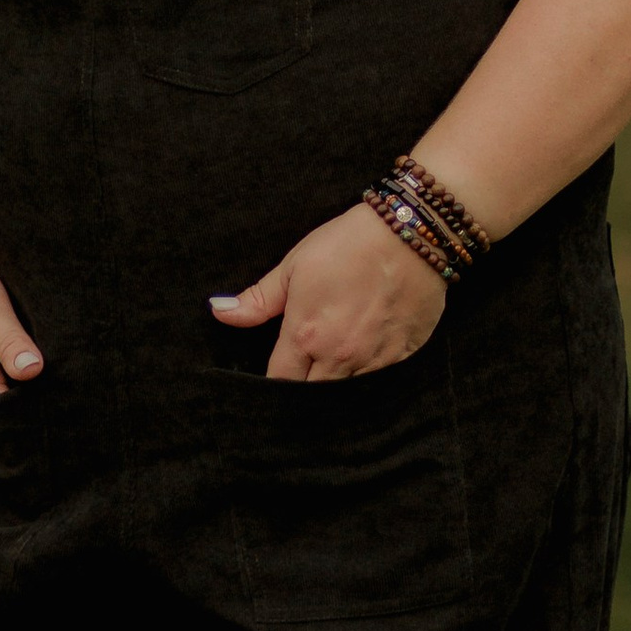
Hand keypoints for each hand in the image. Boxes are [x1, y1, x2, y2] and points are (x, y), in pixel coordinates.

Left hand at [210, 202, 445, 380]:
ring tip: (332, 366)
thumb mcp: (295, 266)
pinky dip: (367, 377)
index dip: (274, 383)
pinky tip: (364, 359)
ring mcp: (373, 361)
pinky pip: (379, 383)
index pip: (280, 382)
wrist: (410, 234)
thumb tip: (220, 313)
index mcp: (305, 336)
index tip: (276, 375)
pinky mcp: (402, 357)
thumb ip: (258, 299)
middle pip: (311, 396)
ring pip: (346, 394)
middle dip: (303, 390)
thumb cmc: (348, 244)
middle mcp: (338, 357)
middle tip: (302, 376)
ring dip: (336, 386)